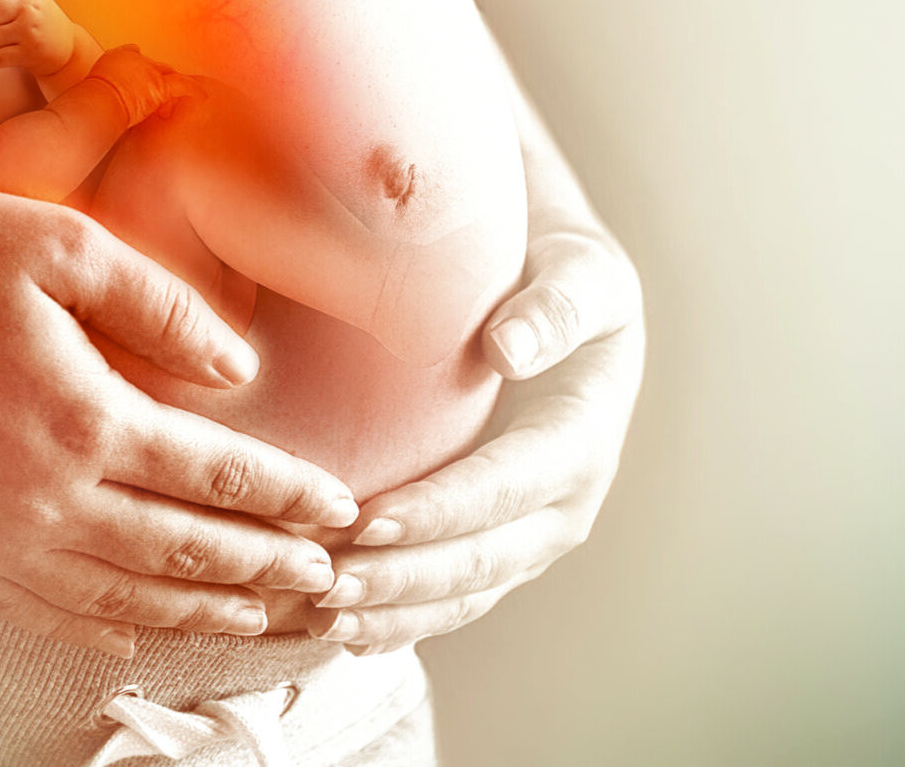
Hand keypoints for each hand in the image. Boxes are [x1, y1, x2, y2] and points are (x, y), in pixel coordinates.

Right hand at [0, 174, 355, 658]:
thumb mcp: (55, 246)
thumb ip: (159, 305)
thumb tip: (239, 368)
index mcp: (86, 415)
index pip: (219, 475)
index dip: (288, 497)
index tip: (340, 509)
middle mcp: (46, 497)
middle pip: (184, 551)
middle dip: (265, 567)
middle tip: (323, 581)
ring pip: (121, 596)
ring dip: (199, 609)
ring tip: (256, 614)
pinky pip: (40, 614)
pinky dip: (101, 629)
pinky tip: (133, 632)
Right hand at [85, 45, 184, 126]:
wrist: (100, 99)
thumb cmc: (92, 95)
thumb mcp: (92, 80)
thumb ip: (102, 77)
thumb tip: (108, 80)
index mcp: (121, 57)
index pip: (135, 56)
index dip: (141, 68)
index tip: (142, 77)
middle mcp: (139, 60)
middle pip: (155, 66)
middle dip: (159, 76)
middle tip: (160, 90)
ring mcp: (151, 72)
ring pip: (168, 74)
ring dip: (173, 83)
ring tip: (180, 95)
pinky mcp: (160, 86)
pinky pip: (183, 85)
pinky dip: (194, 89)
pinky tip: (202, 95)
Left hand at [307, 101, 644, 653]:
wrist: (572, 299)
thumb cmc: (565, 274)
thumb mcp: (580, 272)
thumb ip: (553, 307)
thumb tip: (508, 350)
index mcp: (582, 439)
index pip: (505, 486)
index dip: (440, 510)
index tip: (368, 521)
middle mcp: (566, 503)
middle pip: (482, 558)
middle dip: (404, 578)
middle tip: (326, 583)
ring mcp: (534, 534)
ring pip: (466, 593)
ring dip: (397, 612)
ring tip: (323, 615)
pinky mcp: (503, 545)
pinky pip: (456, 597)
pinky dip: (405, 619)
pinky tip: (347, 631)